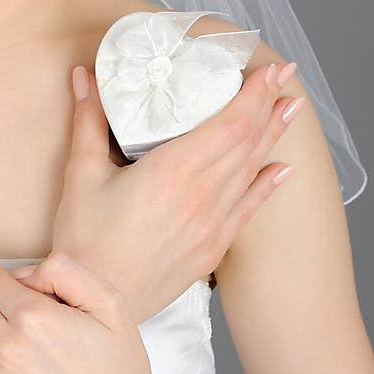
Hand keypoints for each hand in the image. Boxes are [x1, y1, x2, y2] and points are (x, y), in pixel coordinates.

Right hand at [20, 58, 303, 324]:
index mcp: (172, 171)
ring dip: (274, 136)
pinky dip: (267, 186)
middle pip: (247, 142)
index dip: (252, 94)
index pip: (228, 123)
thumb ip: (89, 121)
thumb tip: (85, 77)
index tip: (267, 69)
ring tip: (292, 108)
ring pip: (251, 171)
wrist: (91, 304)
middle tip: (285, 75)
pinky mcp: (211, 249)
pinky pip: (248, 210)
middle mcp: (201, 196)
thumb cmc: (84, 241)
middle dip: (268, 104)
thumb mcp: (80, 174)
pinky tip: (282, 169)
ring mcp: (211, 225)